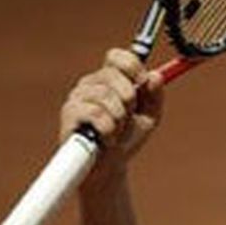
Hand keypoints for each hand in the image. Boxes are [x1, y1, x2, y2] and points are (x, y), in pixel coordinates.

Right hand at [60, 48, 164, 184]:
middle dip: (129, 98)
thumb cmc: (128, 138)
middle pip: (113, 74)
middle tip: (128, 115)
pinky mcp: (69, 114)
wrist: (110, 167)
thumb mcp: (150, 116)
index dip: (132, 66)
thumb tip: (155, 76)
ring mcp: (77, 97)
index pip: (117, 57)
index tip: (143, 82)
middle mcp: (91, 83)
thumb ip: (156, 95)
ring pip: (106, 95)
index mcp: (110, 79)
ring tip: (117, 130)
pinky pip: (96, 114)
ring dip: (120, 118)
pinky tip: (107, 138)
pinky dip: (109, 130)